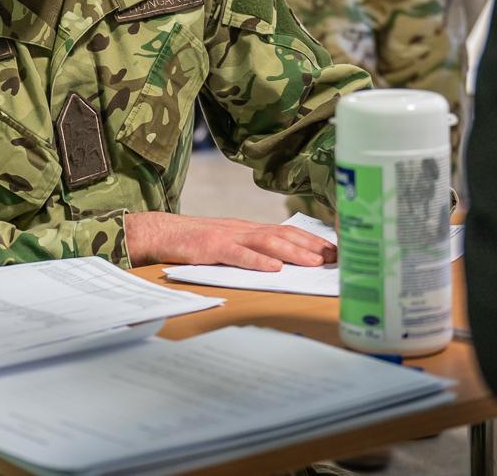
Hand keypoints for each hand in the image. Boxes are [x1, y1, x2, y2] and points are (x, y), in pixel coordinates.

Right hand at [124, 212, 336, 270]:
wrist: (161, 232)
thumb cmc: (195, 242)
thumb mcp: (228, 242)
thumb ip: (251, 248)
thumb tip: (281, 262)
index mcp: (249, 229)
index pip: (287, 232)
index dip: (311, 241)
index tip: (335, 250)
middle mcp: (243, 229)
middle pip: (283, 235)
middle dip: (311, 246)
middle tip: (335, 257)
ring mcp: (228, 236)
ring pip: (266, 242)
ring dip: (292, 252)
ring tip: (313, 262)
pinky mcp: (212, 247)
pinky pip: (238, 255)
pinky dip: (257, 260)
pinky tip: (273, 268)